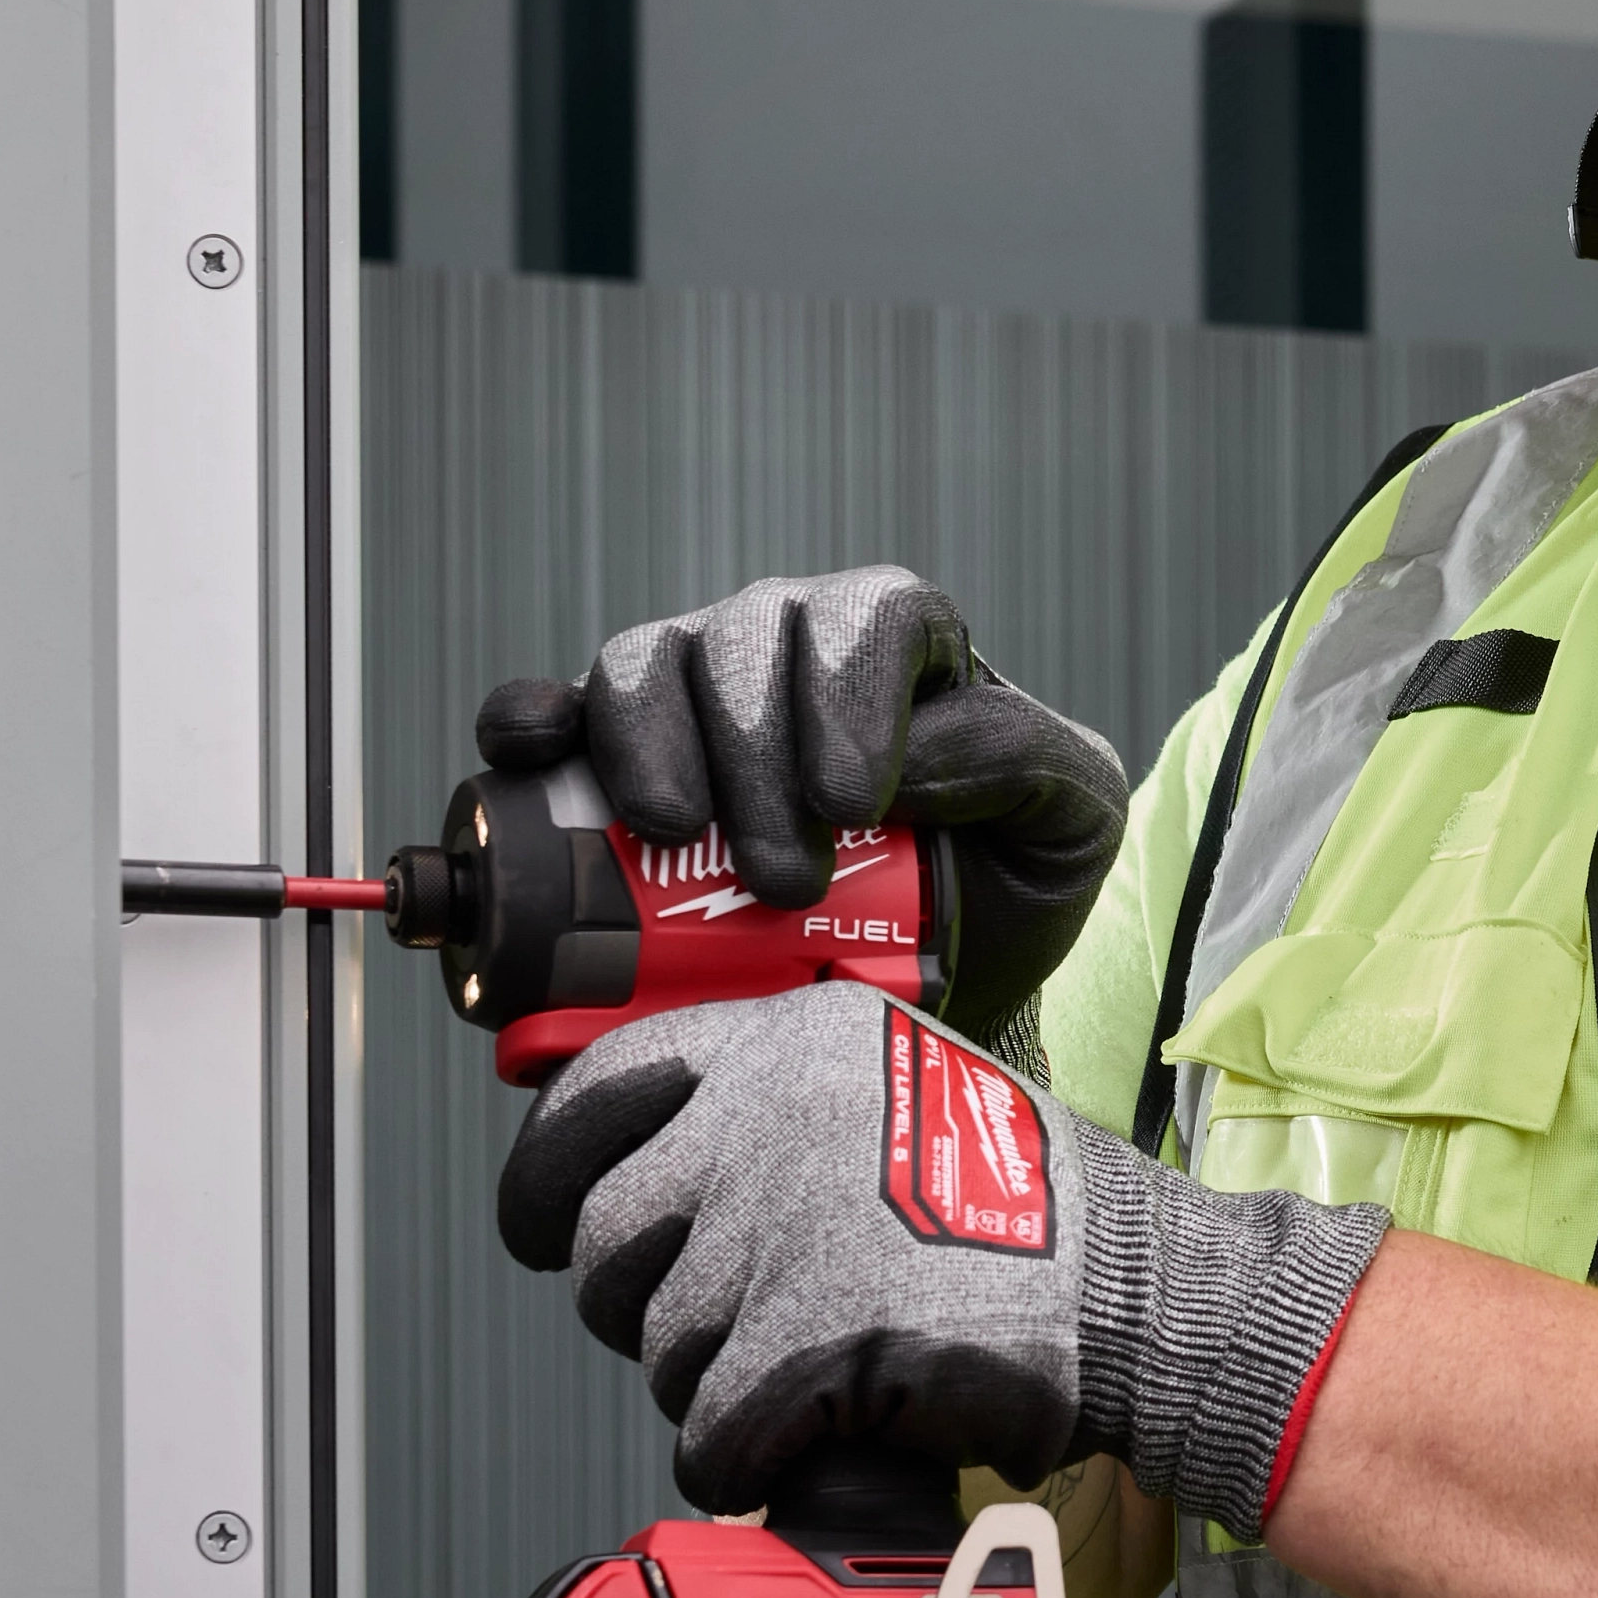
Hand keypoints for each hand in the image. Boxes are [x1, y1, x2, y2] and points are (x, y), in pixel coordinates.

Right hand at [472, 568, 1126, 1047]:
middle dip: (756, 756)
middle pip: (748, 636)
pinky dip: (532, 721)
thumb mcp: (1067, 822)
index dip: (850, 694)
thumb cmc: (1005, 886)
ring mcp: (694, 692)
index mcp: (900, 644)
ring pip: (646, 661)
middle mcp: (789, 645)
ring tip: (678, 838)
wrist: (925, 984)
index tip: (853, 806)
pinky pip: (554, 707)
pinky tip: (530, 752)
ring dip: (651, 744)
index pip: (873, 614)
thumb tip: (911, 760)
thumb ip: (1025, 761)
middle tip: (780, 878)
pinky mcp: (614, 755)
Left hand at [494, 980, 1386, 1533]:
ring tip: (799, 1366)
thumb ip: (776, 1095)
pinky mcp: (806, 1337)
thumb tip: (649, 1156)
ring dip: (709, 1379)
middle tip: (712, 1321)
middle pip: (606, 1234)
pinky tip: (797, 1437)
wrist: (1135, 1284)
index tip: (545, 1223)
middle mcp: (767, 1118)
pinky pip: (707, 1430)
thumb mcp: (896, 1076)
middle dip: (636, 1300)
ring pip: (655, 1342)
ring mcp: (783, 1226)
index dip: (548, 1173)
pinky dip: (739, 1455)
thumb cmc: (1028, 1200)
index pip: (595, 1092)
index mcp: (785, 1042)